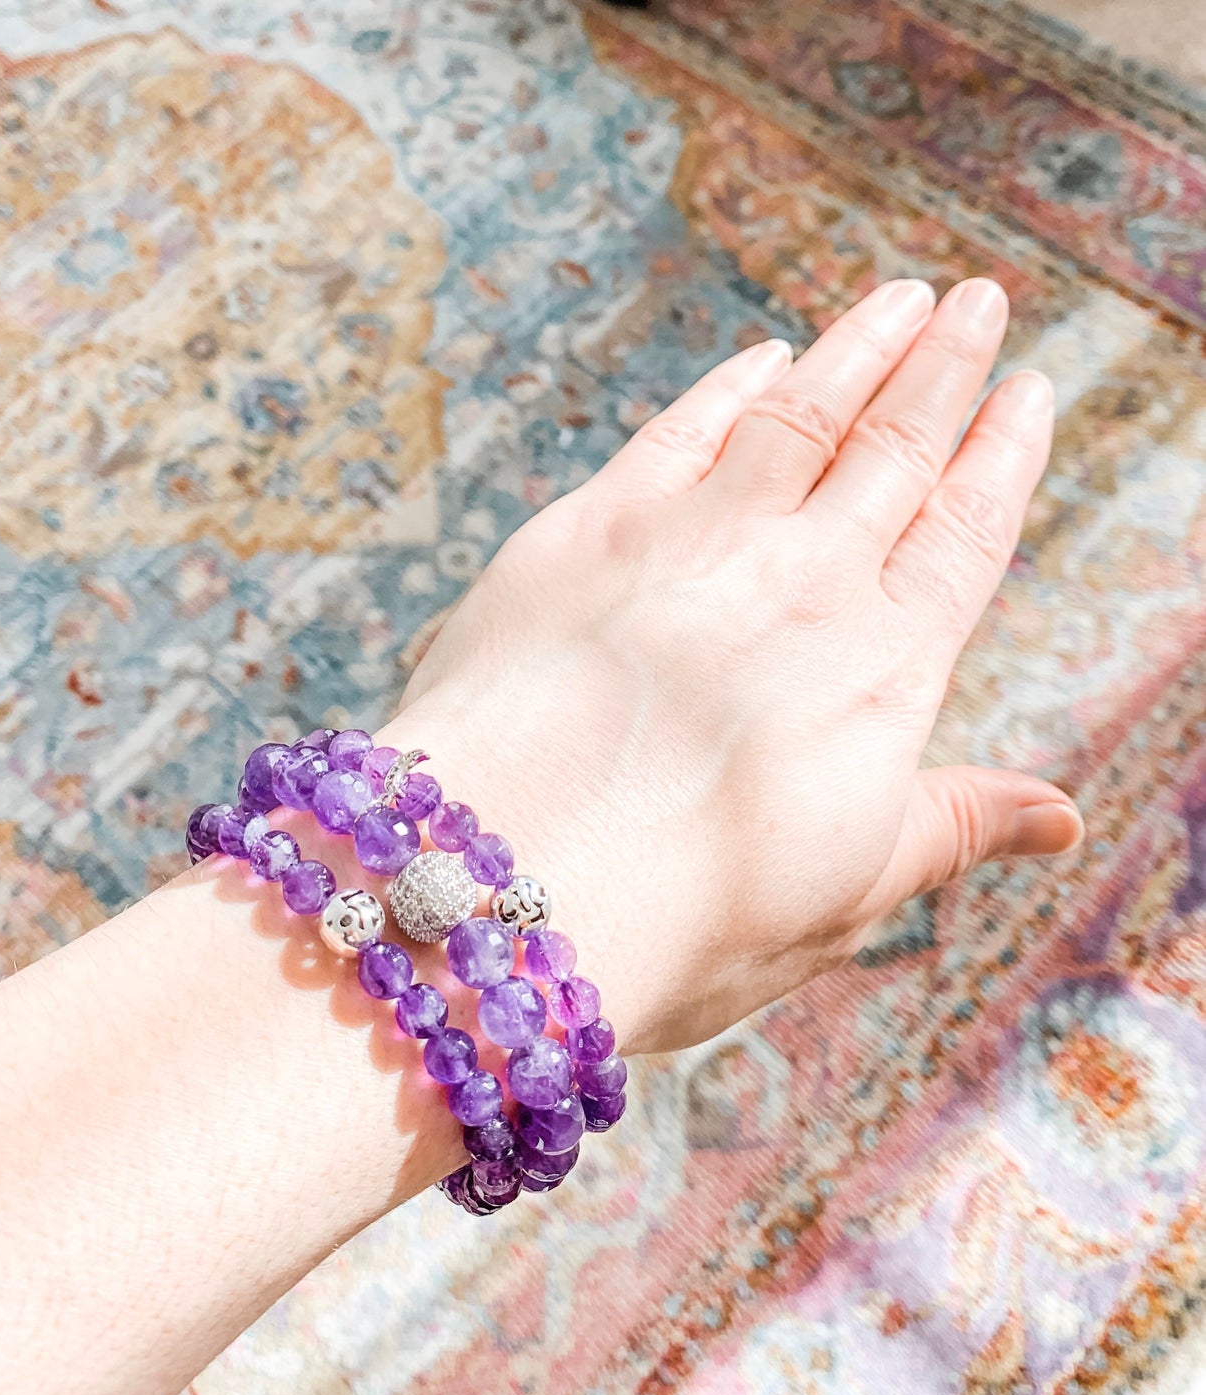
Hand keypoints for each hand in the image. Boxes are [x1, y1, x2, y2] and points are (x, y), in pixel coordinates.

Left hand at [380, 277, 1080, 1055]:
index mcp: (880, 672)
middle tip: (979, 298)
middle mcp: (799, 584)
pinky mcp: (586, 531)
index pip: (963, 533)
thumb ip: (950, 826)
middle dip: (941, 367)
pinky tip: (760, 359)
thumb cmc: (680, 915)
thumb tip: (1063, 816)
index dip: (1000, 454)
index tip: (1027, 389)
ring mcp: (690, 545)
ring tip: (900, 297)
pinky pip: (678, 434)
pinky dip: (727, 389)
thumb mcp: (843, 894)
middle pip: (890, 450)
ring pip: (797, 416)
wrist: (511, 882)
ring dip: (853, 349)